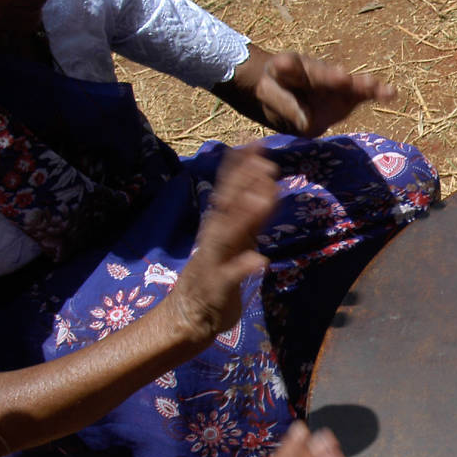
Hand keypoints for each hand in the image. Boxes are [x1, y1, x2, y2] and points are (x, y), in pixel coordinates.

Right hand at [168, 144, 276, 346]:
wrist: (190, 315)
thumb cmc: (217, 273)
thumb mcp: (236, 239)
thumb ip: (251, 214)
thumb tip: (266, 184)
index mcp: (221, 224)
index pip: (231, 190)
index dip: (243, 166)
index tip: (257, 141)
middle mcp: (216, 236)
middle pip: (229, 205)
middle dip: (244, 183)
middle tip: (264, 160)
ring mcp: (214, 260)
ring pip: (229, 235)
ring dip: (244, 217)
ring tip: (262, 199)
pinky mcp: (217, 286)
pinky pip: (230, 275)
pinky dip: (243, 267)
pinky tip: (259, 260)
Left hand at [253, 51, 396, 136]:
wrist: (286, 96)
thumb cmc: (275, 93)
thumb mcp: (270, 97)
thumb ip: (285, 105)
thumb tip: (306, 122)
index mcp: (288, 66)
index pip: (287, 66)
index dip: (288, 68)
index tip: (285, 67)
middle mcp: (315, 70)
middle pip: (324, 74)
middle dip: (333, 77)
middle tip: (343, 79)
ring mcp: (334, 82)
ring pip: (348, 83)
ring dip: (360, 84)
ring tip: (372, 86)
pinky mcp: (348, 95)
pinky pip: (363, 94)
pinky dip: (377, 93)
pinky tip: (391, 93)